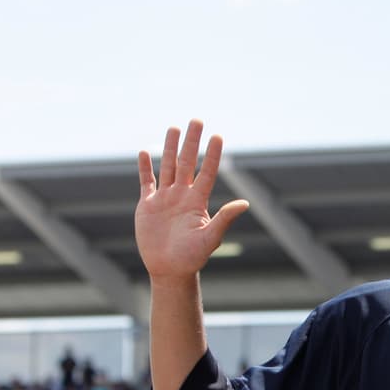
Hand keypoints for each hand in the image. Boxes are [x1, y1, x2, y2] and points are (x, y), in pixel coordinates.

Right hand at [136, 120, 249, 281]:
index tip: (218, 136)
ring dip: (170, 148)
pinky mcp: (148, 205)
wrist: (169, 269)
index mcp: (198, 201)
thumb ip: (224, 218)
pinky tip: (145, 152)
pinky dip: (145, 168)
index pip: (207, 172)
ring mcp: (165, 198)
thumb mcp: (210, 237)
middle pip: (187, 162)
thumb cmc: (192, 257)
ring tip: (174, 128)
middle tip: (197, 120)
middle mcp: (182, 195)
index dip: (213, 155)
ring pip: (168, 167)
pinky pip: (147, 182)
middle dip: (192, 142)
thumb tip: (244, 203)